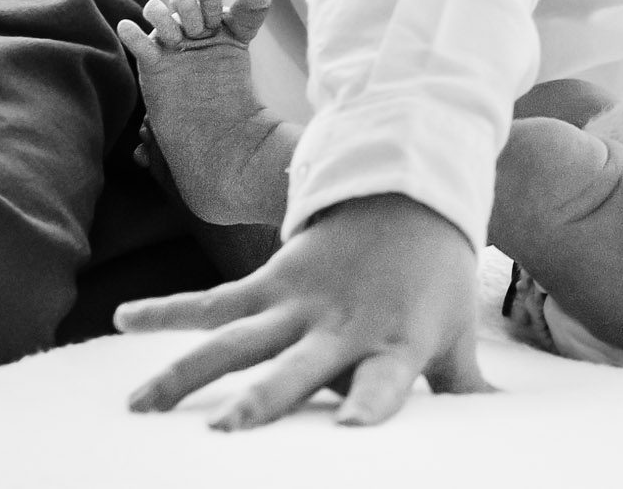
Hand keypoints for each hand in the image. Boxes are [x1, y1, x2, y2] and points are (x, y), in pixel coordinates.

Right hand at [116, 192, 491, 428]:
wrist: (413, 190)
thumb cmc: (436, 276)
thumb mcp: (455, 332)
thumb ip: (462, 387)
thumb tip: (500, 429)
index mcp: (395, 344)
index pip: (386, 383)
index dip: (371, 406)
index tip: (353, 432)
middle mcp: (341, 326)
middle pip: (296, 368)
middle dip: (262, 400)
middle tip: (225, 432)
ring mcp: (299, 301)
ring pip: (235, 340)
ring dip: (186, 372)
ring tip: (140, 404)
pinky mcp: (271, 279)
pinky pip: (213, 300)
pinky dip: (166, 309)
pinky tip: (122, 317)